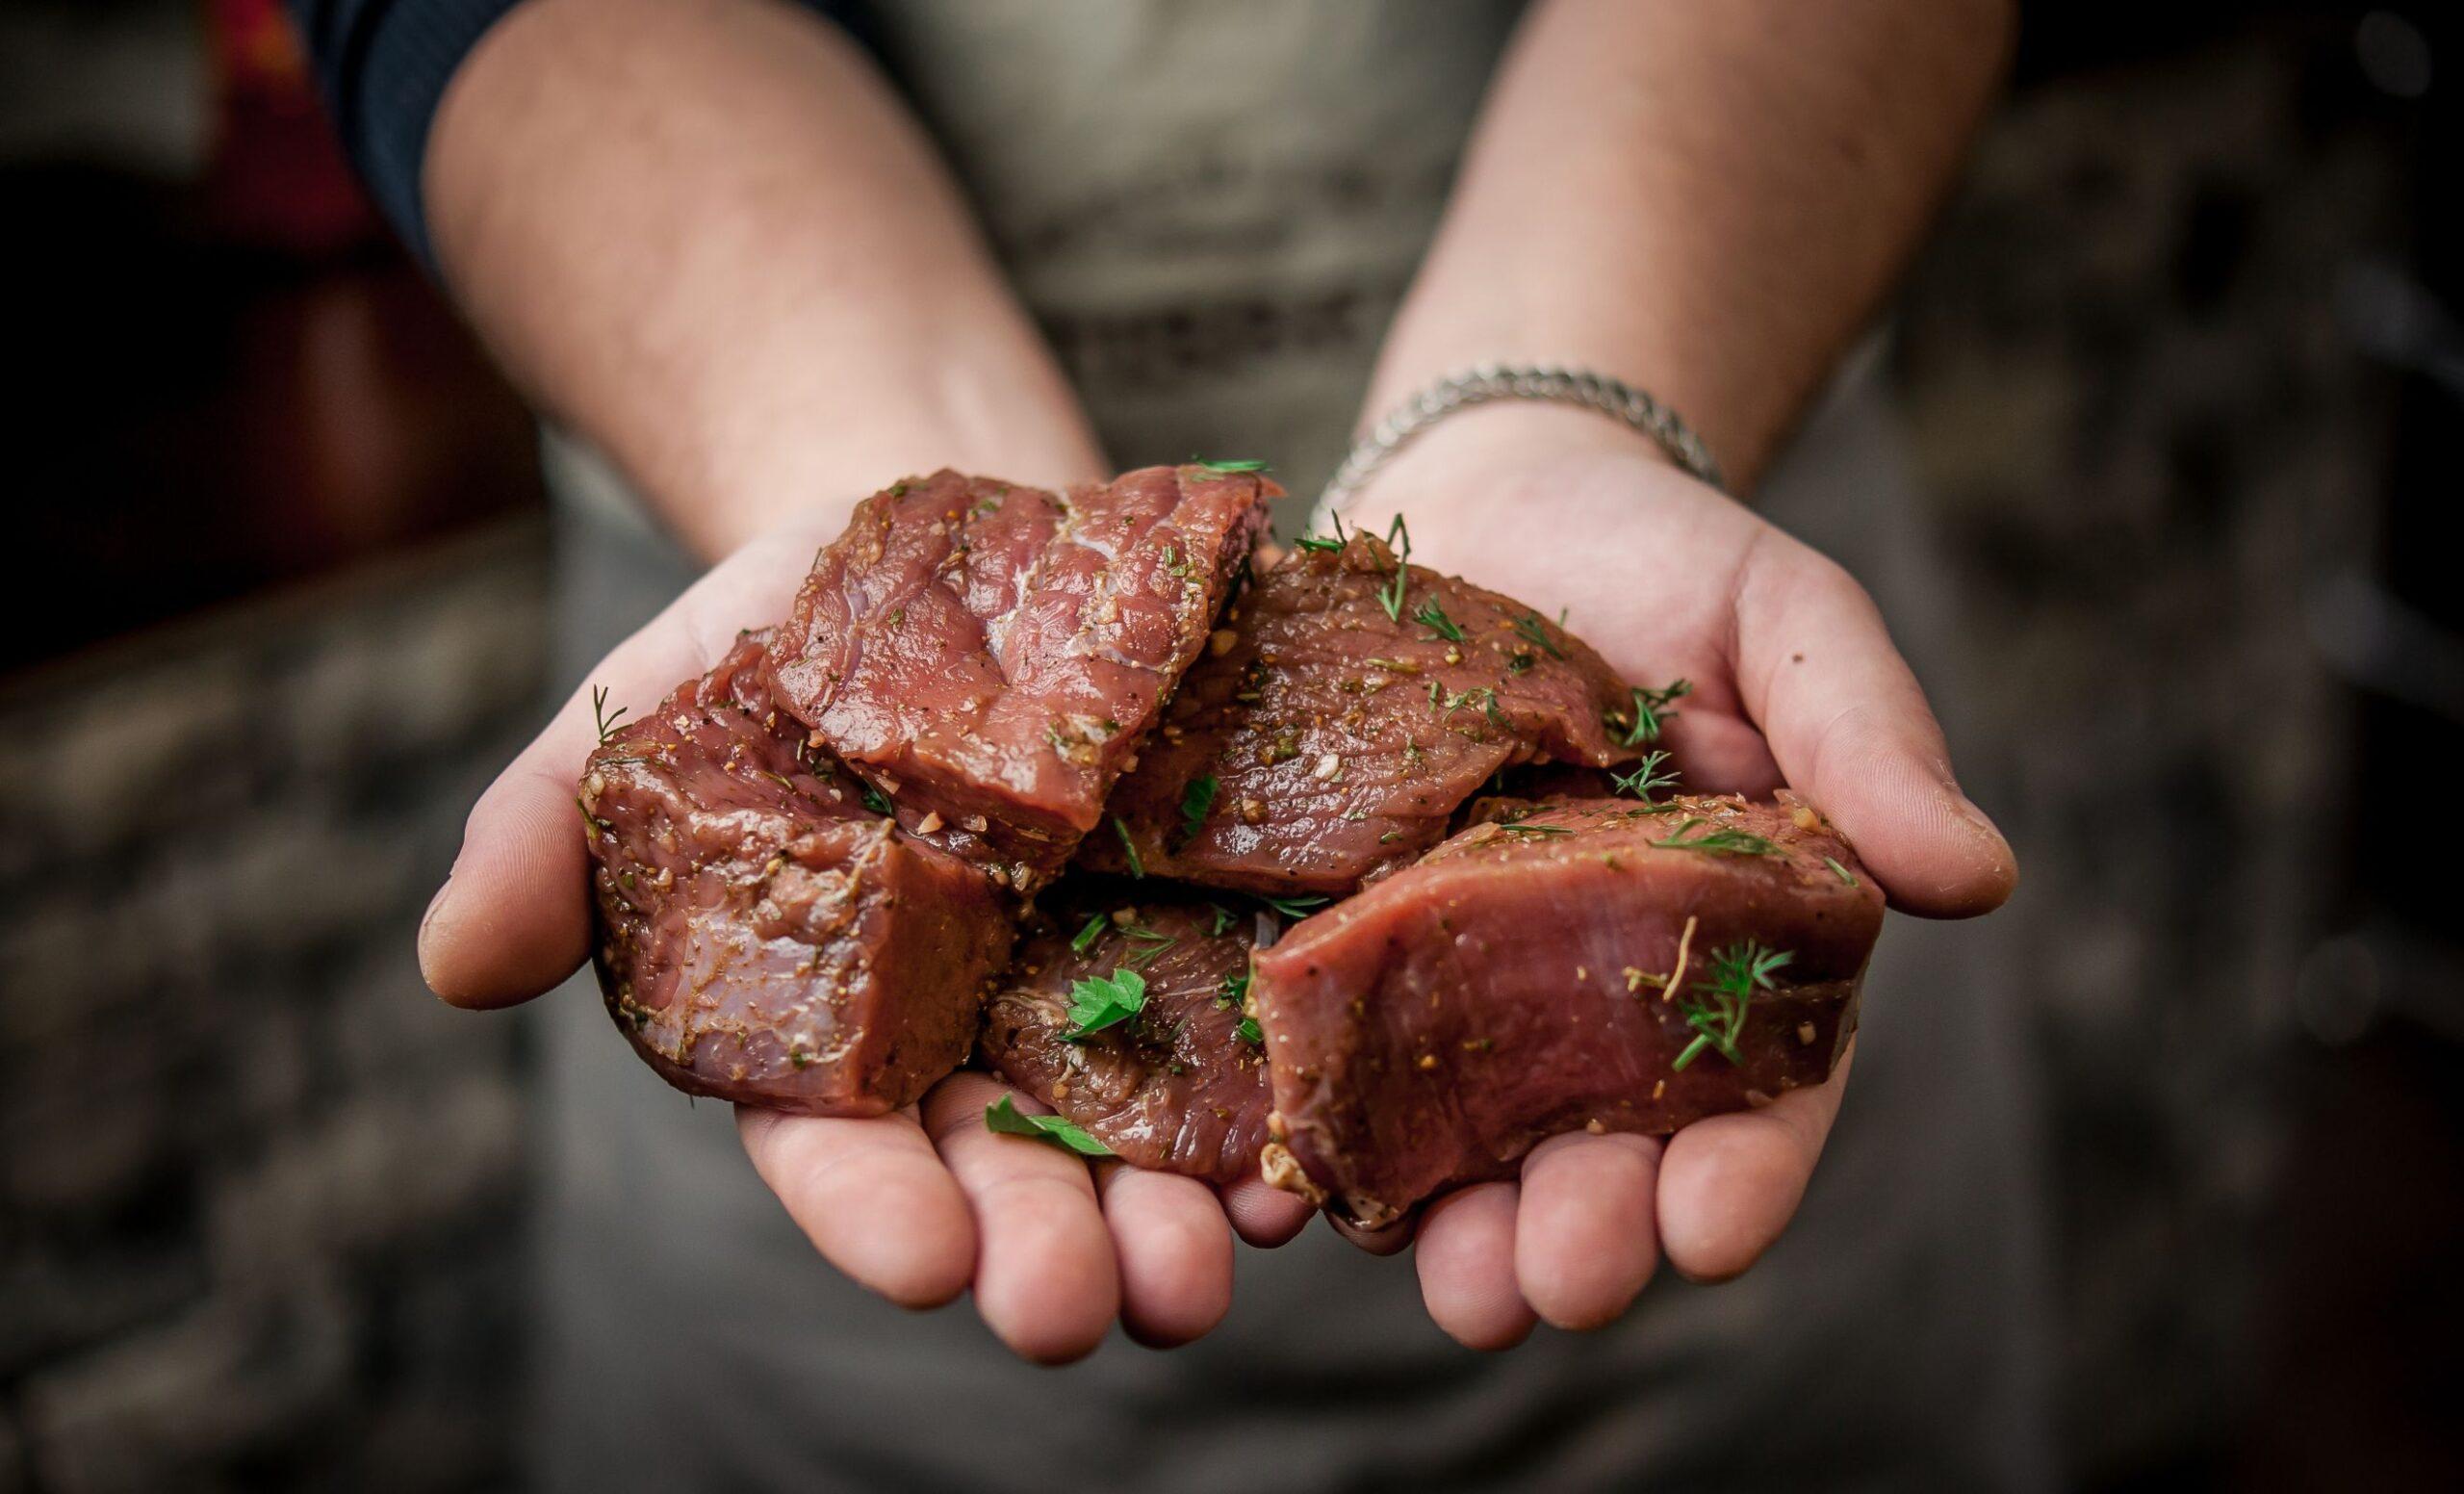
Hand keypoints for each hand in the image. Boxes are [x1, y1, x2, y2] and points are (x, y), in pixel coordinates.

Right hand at [418, 511, 1312, 1363]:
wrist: (982, 528)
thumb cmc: (797, 622)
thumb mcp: (666, 687)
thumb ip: (556, 824)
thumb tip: (452, 964)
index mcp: (828, 1021)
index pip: (836, 1149)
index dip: (874, 1210)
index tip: (926, 1259)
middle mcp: (970, 1043)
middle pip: (1000, 1180)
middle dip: (1038, 1251)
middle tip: (1074, 1308)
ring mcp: (1103, 1000)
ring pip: (1140, 1147)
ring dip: (1174, 1221)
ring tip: (1211, 1263)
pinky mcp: (1214, 940)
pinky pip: (1257, 1046)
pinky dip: (1284, 1109)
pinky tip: (1310, 1159)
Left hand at [1326, 404, 2017, 1348]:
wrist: (1485, 488)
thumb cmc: (1665, 557)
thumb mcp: (1786, 622)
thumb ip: (1868, 739)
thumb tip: (1980, 877)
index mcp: (1727, 954)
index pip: (1757, 1097)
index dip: (1744, 1175)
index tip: (1712, 1229)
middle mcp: (1591, 1004)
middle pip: (1600, 1157)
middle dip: (1585, 1233)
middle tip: (1556, 1283)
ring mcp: (1455, 986)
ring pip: (1459, 1145)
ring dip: (1451, 1230)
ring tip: (1444, 1283)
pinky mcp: (1335, 946)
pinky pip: (1318, 1058)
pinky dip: (1306, 1129)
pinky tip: (1286, 1187)